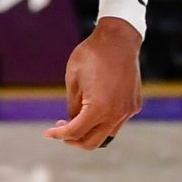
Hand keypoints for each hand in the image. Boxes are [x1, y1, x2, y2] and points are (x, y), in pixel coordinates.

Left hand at [46, 18, 143, 148]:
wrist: (119, 39)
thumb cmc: (91, 55)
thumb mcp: (73, 80)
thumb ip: (73, 106)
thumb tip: (73, 122)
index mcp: (98, 108)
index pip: (75, 132)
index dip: (59, 135)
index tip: (48, 133)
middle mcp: (116, 114)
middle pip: (92, 143)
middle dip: (74, 141)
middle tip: (63, 129)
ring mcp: (127, 110)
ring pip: (107, 135)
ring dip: (91, 132)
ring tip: (78, 118)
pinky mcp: (134, 105)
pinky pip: (117, 121)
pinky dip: (104, 121)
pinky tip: (96, 106)